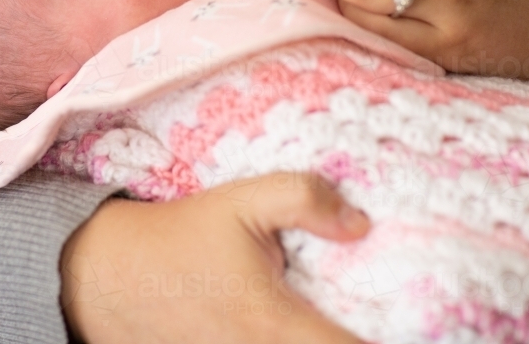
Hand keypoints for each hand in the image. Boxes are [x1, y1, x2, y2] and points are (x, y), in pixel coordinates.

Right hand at [61, 173, 370, 343]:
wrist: (107, 276)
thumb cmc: (180, 236)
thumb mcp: (240, 201)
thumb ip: (303, 199)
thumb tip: (361, 222)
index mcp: (276, 326)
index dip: (395, 342)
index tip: (421, 323)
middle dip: (357, 339)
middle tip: (384, 319)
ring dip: (327, 342)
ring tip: (341, 320)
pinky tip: (307, 328)